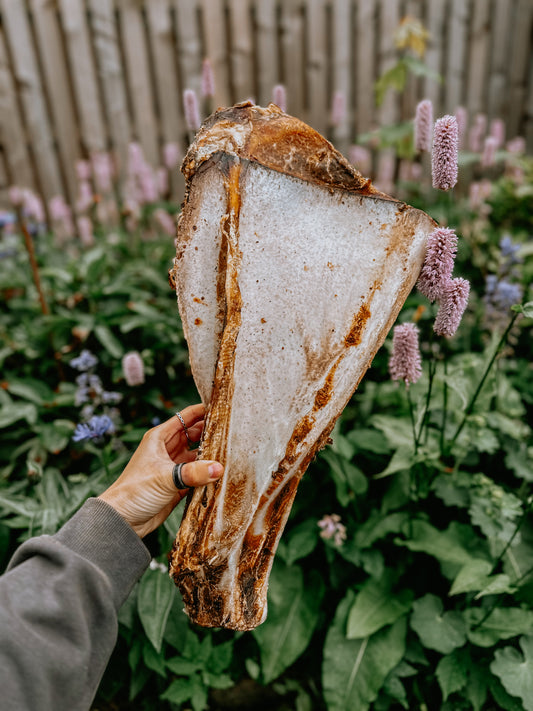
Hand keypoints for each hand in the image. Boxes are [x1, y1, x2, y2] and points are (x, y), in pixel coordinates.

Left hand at [98, 404, 222, 537]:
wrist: (122, 520)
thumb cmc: (134, 491)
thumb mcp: (164, 477)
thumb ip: (192, 472)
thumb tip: (218, 468)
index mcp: (160, 438)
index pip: (186, 417)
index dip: (203, 410)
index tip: (223, 407)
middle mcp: (167, 449)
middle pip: (195, 434)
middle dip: (212, 432)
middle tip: (234, 432)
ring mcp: (173, 466)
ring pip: (198, 454)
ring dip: (211, 455)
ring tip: (233, 452)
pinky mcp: (177, 484)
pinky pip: (197, 474)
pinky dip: (208, 473)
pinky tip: (222, 473)